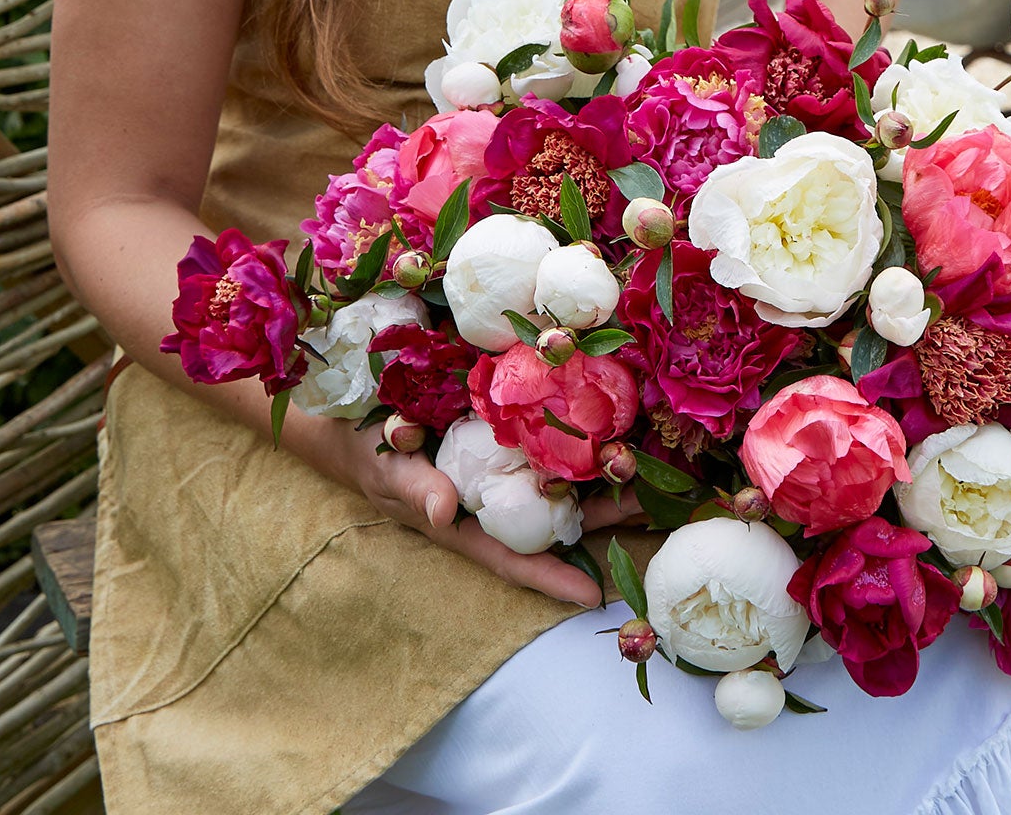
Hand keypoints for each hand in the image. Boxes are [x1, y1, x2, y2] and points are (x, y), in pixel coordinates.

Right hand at [308, 418, 644, 607]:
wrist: (357, 411)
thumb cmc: (371, 453)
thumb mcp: (388, 471)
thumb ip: (416, 490)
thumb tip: (443, 513)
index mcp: (466, 522)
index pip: (513, 558)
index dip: (550, 578)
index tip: (593, 597)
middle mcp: (492, 498)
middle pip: (552, 517)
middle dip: (601, 515)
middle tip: (653, 509)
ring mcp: (501, 466)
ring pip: (557, 478)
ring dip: (599, 474)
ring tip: (649, 466)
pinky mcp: (503, 429)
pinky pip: (545, 438)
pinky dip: (575, 436)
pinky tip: (610, 421)